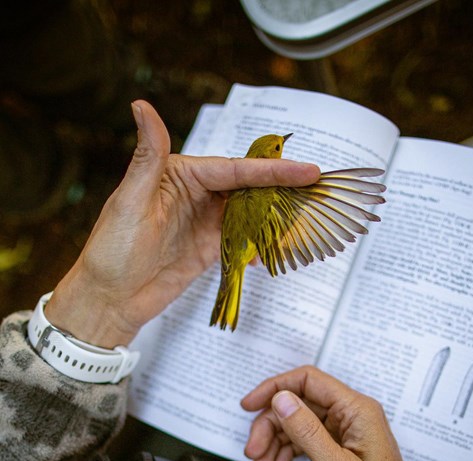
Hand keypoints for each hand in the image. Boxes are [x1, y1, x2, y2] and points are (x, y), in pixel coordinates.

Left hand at [45, 100, 319, 346]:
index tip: (306, 171)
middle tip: (319, 189)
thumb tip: (143, 106)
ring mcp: (206, 222)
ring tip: (307, 214)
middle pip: (248, 186)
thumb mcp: (131, 202)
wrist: (112, 299)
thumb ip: (148, 157)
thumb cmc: (112, 250)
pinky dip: (261, 240)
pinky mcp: (211, 247)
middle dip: (282, 187)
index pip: (233, 169)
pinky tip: (275, 244)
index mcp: (179, 175)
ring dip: (275, 213)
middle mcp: (196, 194)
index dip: (271, 170)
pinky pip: (244, 238)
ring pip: (250, 210)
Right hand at [242, 365, 430, 460]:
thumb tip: (282, 398)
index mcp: (359, 411)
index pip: (309, 380)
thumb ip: (306, 430)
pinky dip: (289, 452)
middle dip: (271, 424)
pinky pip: (309, 442)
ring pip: (301, 424)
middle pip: (301, 404)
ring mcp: (348, 436)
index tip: (250, 404)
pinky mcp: (343, 455)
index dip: (275, 388)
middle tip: (253, 449)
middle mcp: (354, 418)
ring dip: (276, 441)